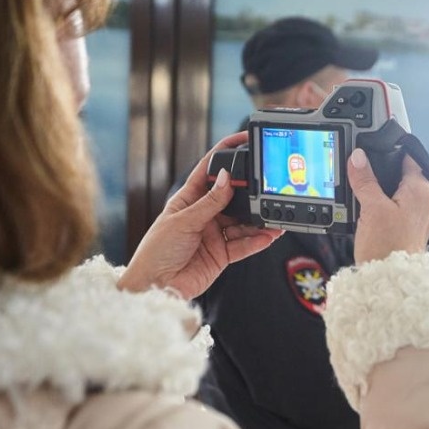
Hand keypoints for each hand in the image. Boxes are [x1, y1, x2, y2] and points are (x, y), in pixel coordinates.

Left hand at [118, 132, 282, 298]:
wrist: (154, 287)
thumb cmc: (155, 252)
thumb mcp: (183, 222)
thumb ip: (208, 202)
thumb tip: (226, 178)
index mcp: (187, 200)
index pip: (209, 171)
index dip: (225, 154)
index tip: (242, 141)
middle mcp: (202, 216)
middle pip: (232, 198)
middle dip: (249, 193)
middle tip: (265, 188)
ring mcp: (214, 235)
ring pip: (242, 222)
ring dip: (258, 221)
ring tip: (274, 218)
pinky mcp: (221, 255)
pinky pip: (244, 245)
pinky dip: (257, 241)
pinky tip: (268, 236)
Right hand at [347, 148, 428, 263]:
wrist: (391, 281)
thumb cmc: (388, 248)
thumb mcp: (371, 208)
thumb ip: (365, 180)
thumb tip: (358, 158)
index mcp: (421, 189)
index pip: (406, 157)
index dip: (386, 151)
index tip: (369, 149)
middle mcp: (425, 200)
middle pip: (399, 174)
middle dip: (380, 172)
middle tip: (360, 172)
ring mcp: (418, 214)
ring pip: (396, 191)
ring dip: (379, 190)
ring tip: (361, 193)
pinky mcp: (409, 227)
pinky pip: (395, 207)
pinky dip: (382, 205)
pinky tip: (367, 211)